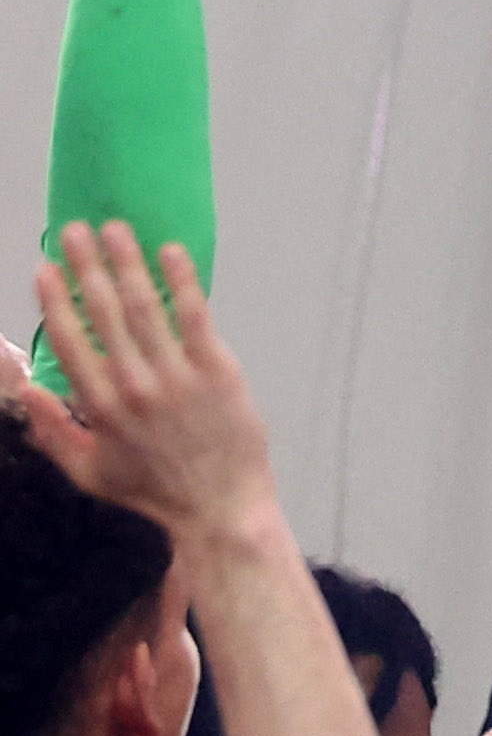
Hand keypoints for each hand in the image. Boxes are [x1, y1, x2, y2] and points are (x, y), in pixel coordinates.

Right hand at [12, 226, 270, 543]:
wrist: (220, 504)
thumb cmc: (153, 490)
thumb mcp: (88, 472)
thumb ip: (52, 431)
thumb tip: (27, 392)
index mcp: (99, 407)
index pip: (69, 341)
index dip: (54, 301)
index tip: (45, 269)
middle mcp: (134, 385)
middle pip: (103, 314)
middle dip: (87, 268)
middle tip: (75, 232)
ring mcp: (178, 376)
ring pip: (146, 307)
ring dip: (129, 264)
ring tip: (117, 231)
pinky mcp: (218, 369)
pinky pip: (196, 316)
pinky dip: (182, 282)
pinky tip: (171, 252)